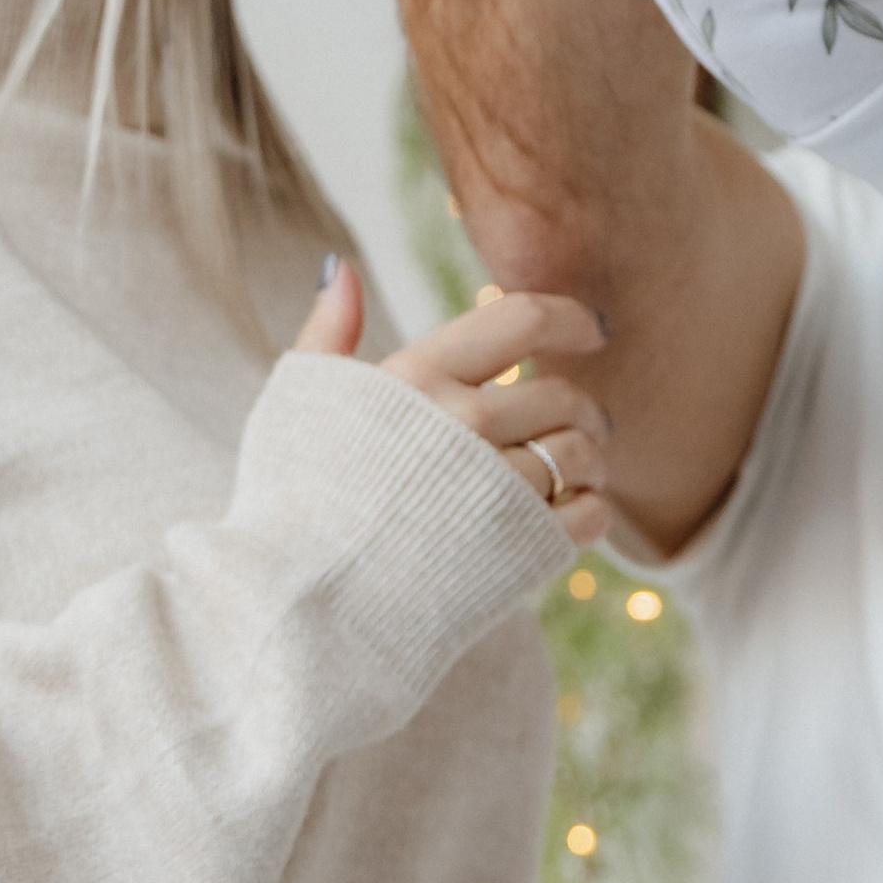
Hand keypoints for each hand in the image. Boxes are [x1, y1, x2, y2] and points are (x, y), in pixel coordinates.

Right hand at [292, 262, 613, 544]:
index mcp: (419, 376)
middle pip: (563, 394)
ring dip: (587, 458)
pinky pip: (590, 513)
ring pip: (582, 453)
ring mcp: (497, 489)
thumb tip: (340, 267)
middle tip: (575, 421)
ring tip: (570, 470)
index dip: (571, 317)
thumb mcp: (298, 402)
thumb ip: (327, 330)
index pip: (524, 318)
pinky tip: (567, 512)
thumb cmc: (290, 503)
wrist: (301, 615)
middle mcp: (466, 424)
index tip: (592, 330)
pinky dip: (591, 509)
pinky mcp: (520, 551)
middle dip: (579, 406)